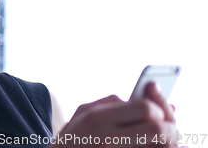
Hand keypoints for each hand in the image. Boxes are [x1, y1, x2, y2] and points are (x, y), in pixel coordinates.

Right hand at [50, 93, 178, 147]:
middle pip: (158, 130)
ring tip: (163, 143)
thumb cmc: (71, 139)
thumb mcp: (82, 113)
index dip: (159, 110)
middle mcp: (106, 138)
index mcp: (97, 118)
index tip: (159, 114)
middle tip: (171, 132)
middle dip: (171, 130)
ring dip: (167, 145)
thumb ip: (111, 103)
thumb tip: (147, 99)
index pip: (145, 109)